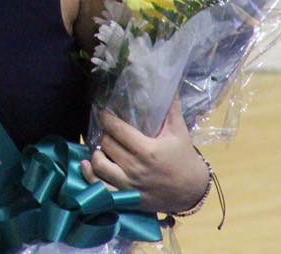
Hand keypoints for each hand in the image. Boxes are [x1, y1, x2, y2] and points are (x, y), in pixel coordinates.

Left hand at [80, 97, 209, 213]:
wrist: (192, 192)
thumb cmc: (184, 158)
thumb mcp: (179, 132)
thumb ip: (171, 107)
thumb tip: (170, 82)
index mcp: (147, 150)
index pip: (116, 130)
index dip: (107, 118)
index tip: (104, 112)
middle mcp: (135, 168)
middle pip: (106, 145)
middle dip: (105, 135)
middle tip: (108, 131)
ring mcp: (130, 186)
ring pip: (99, 165)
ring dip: (97, 153)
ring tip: (102, 147)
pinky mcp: (127, 198)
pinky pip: (101, 189)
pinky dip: (90, 176)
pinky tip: (88, 164)